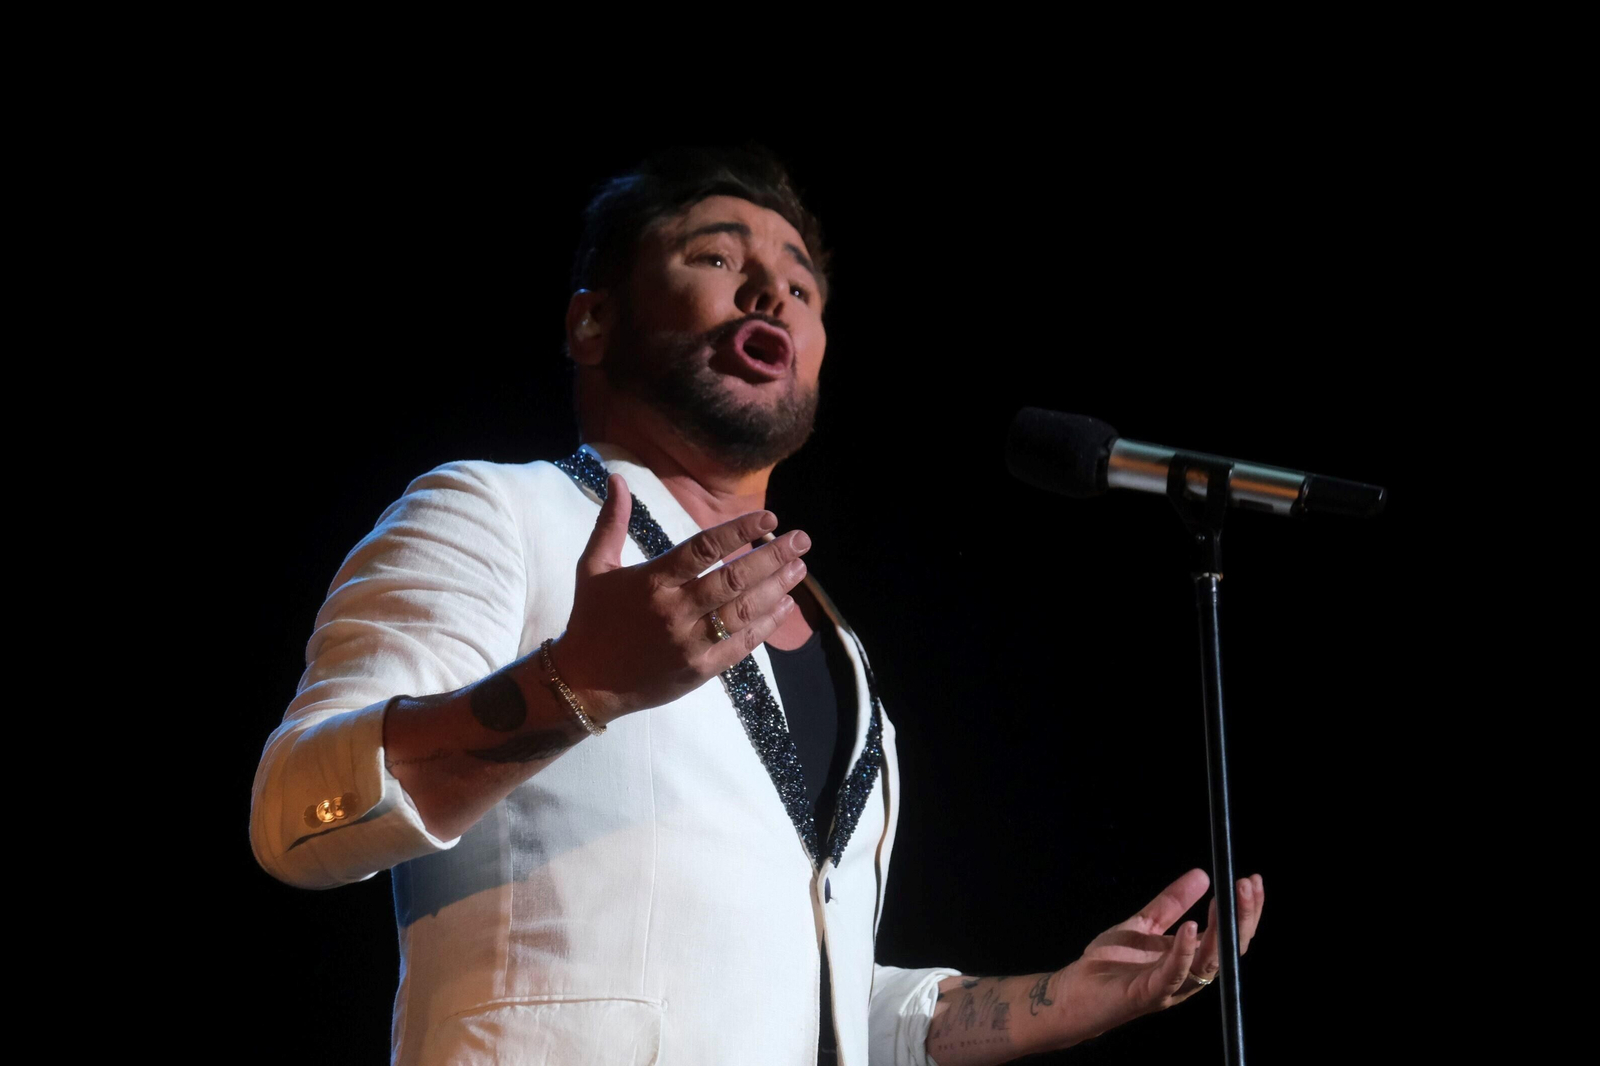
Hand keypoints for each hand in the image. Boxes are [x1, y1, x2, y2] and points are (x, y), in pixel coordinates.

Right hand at [550, 474, 810, 722]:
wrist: (584, 683)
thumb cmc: (591, 620)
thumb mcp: (593, 567)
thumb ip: (610, 522)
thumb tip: (617, 479)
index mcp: (651, 581)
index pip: (703, 549)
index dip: (739, 531)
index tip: (770, 517)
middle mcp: (673, 610)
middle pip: (732, 579)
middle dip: (772, 557)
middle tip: (802, 539)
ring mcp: (688, 642)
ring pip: (741, 611)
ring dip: (775, 588)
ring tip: (799, 568)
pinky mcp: (699, 669)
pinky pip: (740, 645)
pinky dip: (765, 625)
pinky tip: (784, 606)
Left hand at [1047, 869, 1264, 1045]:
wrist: (1074, 992)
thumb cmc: (1110, 964)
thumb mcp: (1143, 924)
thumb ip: (1171, 903)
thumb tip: (1202, 874)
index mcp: (1190, 959)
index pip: (1228, 937)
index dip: (1244, 911)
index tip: (1251, 880)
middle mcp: (1188, 976)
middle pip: (1228, 950)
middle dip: (1242, 918)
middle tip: (1246, 885)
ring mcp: (1171, 987)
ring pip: (1208, 963)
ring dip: (1219, 932)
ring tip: (1225, 900)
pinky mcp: (1149, 993)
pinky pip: (1173, 974)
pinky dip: (1184, 952)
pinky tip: (1191, 927)